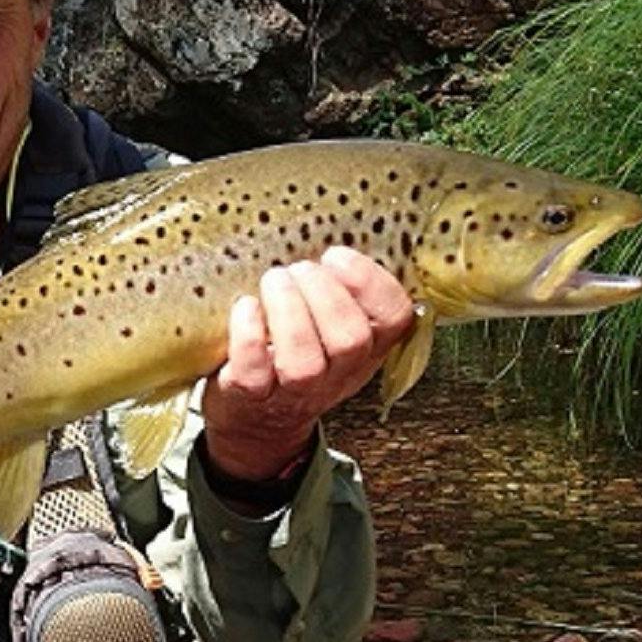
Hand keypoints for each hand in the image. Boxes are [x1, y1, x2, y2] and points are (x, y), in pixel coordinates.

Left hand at [199, 245, 414, 483]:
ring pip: (304, 361)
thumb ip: (343, 287)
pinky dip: (249, 335)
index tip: (336, 255)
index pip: (395, 318)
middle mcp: (338, 374)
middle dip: (324, 294)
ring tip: (273, 281)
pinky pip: (253, 371)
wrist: (256, 420)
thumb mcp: (332, 323)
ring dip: (288, 312)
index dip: (370, 284)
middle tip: (299, 269)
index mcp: (367, 347)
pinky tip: (245, 308)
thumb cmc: (294, 351)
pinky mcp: (249, 398)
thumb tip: (335, 221)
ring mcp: (294, 391)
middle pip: (350, 339)